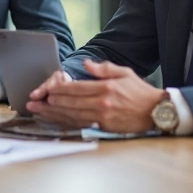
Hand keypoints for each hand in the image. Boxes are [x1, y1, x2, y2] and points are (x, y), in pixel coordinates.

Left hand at [25, 60, 164, 132]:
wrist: (156, 112)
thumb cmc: (140, 92)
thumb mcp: (124, 73)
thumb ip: (103, 68)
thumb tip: (86, 64)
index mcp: (106, 87)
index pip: (77, 88)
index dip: (60, 89)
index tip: (47, 90)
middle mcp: (102, 102)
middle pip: (71, 103)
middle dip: (51, 102)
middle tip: (35, 103)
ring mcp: (103, 117)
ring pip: (73, 115)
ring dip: (54, 114)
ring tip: (40, 113)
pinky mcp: (104, 127)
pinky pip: (81, 124)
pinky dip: (66, 123)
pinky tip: (56, 122)